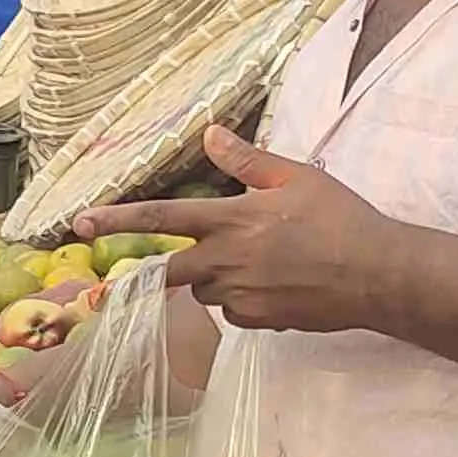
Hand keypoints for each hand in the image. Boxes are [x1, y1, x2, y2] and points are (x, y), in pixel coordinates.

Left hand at [75, 127, 394, 333]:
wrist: (378, 275)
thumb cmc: (341, 219)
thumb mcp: (296, 177)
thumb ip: (247, 161)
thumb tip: (210, 133)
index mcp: (231, 221)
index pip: (160, 219)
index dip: (115, 220)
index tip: (79, 223)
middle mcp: (226, 262)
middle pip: (167, 271)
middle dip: (143, 274)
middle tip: (130, 277)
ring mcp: (238, 297)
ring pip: (205, 288)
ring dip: (217, 277)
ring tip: (264, 263)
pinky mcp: (255, 322)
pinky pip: (232, 311)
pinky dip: (244, 300)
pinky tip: (278, 286)